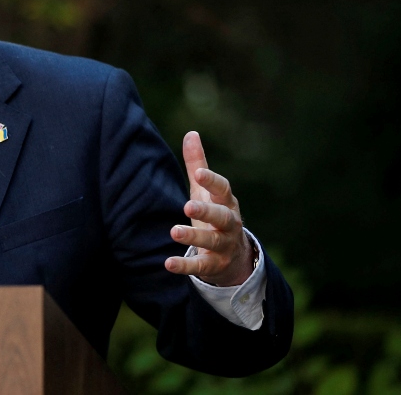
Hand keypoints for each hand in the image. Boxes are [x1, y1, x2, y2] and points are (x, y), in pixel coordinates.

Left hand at [164, 131, 253, 286]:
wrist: (233, 255)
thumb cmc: (214, 213)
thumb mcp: (206, 190)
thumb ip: (198, 164)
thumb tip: (191, 133)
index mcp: (226, 202)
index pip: (223, 189)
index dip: (212, 181)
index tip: (199, 173)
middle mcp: (229, 223)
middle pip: (222, 216)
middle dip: (206, 211)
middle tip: (187, 206)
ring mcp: (224, 245)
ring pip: (213, 241)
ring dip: (194, 237)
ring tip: (174, 232)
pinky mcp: (214, 265)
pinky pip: (201, 266)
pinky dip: (186, 266)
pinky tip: (168, 263)